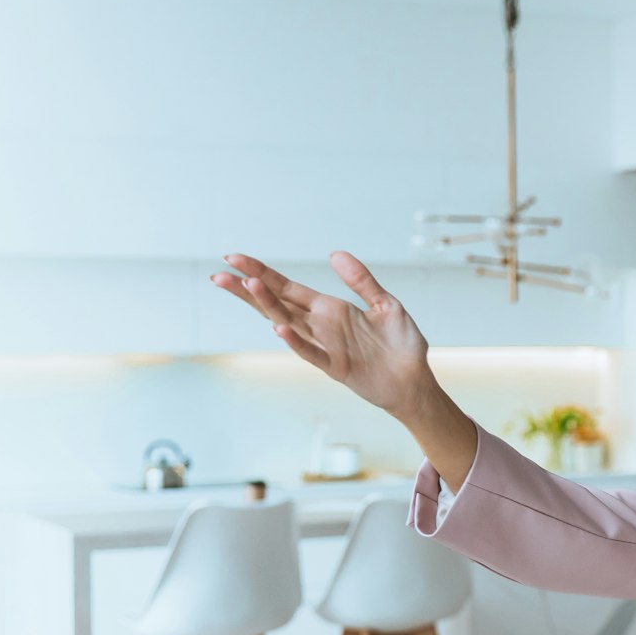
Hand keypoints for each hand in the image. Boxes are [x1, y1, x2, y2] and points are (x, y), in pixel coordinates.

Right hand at [211, 251, 436, 419]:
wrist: (416, 381)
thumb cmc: (401, 345)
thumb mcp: (385, 304)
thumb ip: (361, 281)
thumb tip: (334, 254)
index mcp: (329, 309)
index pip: (287, 288)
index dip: (261, 273)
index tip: (233, 259)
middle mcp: (321, 326)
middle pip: (277, 303)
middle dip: (249, 288)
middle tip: (219, 274)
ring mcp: (326, 347)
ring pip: (288, 324)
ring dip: (268, 305)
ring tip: (247, 286)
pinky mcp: (337, 368)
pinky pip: (312, 353)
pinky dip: (296, 341)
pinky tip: (279, 328)